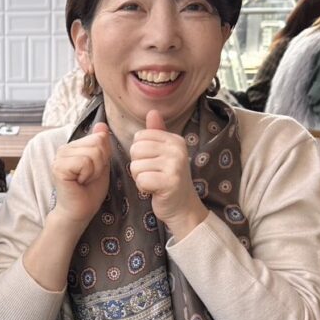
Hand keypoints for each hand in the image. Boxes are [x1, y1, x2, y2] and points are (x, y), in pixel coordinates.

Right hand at [50, 122, 111, 226]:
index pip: (99, 137)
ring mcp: (59, 157)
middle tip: (89, 177)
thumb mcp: (101, 164)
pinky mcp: (59, 167)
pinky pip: (84, 162)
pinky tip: (79, 183)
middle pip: (97, 143)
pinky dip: (87, 174)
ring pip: (92, 153)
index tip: (94, 171)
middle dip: (100, 163)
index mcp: (73, 146)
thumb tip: (102, 125)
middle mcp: (64, 148)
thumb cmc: (89, 191)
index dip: (103, 157)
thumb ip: (102, 145)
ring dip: (94, 171)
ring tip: (84, 180)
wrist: (79, 212)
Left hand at [129, 110, 206, 238]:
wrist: (184, 207)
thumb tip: (152, 111)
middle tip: (153, 174)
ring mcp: (175, 165)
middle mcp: (177, 149)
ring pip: (136, 166)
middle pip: (135, 150)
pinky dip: (143, 188)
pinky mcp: (170, 182)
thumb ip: (156, 133)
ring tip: (154, 182)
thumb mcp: (164, 153)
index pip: (139, 137)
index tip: (152, 163)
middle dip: (138, 165)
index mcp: (175, 139)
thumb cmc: (169, 180)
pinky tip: (155, 190)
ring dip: (140, 178)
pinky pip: (141, 179)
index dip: (139, 153)